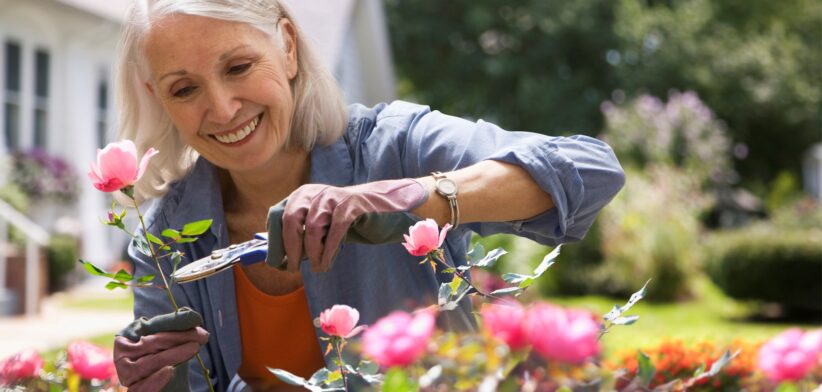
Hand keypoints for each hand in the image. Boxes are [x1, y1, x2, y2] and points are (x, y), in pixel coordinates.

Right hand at [114, 307, 208, 391]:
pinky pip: (143, 388)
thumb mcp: (165, 341)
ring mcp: (127, 376)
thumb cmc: (162, 357)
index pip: (149, 328)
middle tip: (202, 336)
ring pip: (148, 364)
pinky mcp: (135, 391)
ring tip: (194, 348)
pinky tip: (170, 370)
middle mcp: (121, 358)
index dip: (171, 323)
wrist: (163, 385)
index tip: (195, 321)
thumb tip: (194, 317)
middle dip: (178, 337)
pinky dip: (156, 380)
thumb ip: (174, 327)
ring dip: (173, 355)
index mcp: (125, 340)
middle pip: (150, 344)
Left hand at [269, 178, 426, 272]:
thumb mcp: (322, 222)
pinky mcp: (351, 206)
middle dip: (290, 248)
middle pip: (290, 220)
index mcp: (303, 194)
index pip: (278, 214)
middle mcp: (315, 192)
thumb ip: (302, 233)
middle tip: (292, 268)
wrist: (384, 207)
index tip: (275, 260)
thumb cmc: (349, 219)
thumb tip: (281, 255)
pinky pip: (333, 232)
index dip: (274, 239)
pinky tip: (326, 263)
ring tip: (316, 268)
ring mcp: (333, 197)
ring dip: (312, 253)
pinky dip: (327, 252)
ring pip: (312, 228)